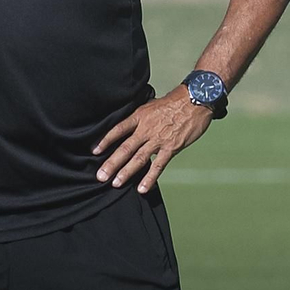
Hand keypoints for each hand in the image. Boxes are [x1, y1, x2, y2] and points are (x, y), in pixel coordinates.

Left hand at [92, 87, 213, 193]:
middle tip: (101, 176)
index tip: (95, 151)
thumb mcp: (152, 104)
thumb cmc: (175, 101)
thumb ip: (142, 116)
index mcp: (140, 116)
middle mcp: (146, 129)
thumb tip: (132, 123)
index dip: (105, 140)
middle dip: (111, 163)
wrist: (195, 100)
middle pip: (125, 148)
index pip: (118, 130)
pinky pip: (158, 165)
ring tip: (115, 183)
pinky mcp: (171, 148)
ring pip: (138, 158)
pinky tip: (142, 188)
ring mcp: (158, 140)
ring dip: (126, 172)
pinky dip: (150, 178)